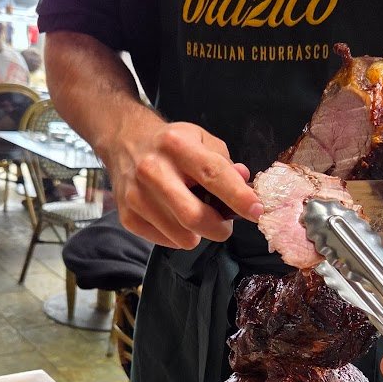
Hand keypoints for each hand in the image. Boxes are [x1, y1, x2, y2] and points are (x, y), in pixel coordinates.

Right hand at [102, 108, 262, 248]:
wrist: (125, 141)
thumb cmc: (171, 144)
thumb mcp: (201, 139)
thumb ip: (225, 163)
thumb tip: (245, 184)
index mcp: (176, 145)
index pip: (213, 174)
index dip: (238, 197)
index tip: (257, 211)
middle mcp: (152, 169)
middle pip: (194, 216)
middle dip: (219, 229)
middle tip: (225, 226)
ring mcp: (136, 195)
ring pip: (182, 236)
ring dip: (200, 234)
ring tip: (197, 217)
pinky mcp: (127, 216)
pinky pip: (166, 242)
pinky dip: (179, 237)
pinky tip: (175, 219)